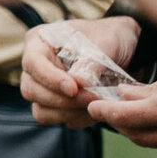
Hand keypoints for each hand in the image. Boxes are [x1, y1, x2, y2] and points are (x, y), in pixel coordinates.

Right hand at [21, 16, 139, 128]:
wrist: (125, 50)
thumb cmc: (111, 38)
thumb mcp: (106, 42)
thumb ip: (90, 62)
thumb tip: (80, 83)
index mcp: (40, 41)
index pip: (32, 63)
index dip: (50, 78)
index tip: (74, 88)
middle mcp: (36, 64)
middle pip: (31, 90)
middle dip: (61, 100)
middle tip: (92, 99)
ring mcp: (44, 86)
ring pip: (41, 110)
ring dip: (68, 113)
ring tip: (95, 106)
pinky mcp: (56, 103)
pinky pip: (58, 119)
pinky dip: (77, 119)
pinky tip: (96, 110)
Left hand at [87, 59, 156, 157]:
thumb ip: (150, 90)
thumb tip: (124, 96)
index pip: (125, 117)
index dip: (105, 112)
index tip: (94, 107)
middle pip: (136, 136)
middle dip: (120, 123)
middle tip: (111, 110)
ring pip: (156, 144)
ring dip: (144, 131)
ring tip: (141, 114)